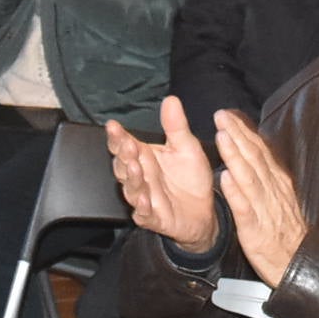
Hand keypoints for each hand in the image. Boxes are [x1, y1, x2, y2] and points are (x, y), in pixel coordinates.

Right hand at [109, 95, 220, 253]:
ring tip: (134, 166)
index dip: (117, 136)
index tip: (113, 126)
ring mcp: (145, 197)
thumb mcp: (187, 147)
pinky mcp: (154, 217)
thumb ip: (176, 126)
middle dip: (123, 155)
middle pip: (124, 165)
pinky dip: (142, 207)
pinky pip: (144, 214)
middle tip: (127, 144)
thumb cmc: (191, 178)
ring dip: (132, 178)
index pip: (125, 145)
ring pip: (131, 188)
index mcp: (145, 157)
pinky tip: (145, 198)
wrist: (205, 211)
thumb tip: (171, 100)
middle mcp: (141, 177)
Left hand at [211, 110, 307, 285]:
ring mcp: (264, 208)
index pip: (259, 151)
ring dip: (235, 156)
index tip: (228, 115)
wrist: (298, 263)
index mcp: (276, 182)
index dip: (243, 131)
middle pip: (253, 157)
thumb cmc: (285, 231)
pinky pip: (245, 208)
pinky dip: (235, 192)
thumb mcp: (279, 197)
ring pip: (248, 177)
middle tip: (221, 116)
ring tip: (222, 137)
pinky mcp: (256, 228)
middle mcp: (271, 190)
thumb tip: (253, 155)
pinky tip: (224, 179)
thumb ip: (266, 176)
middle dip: (237, 135)